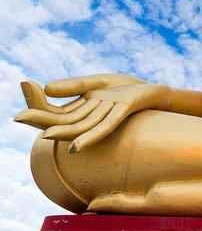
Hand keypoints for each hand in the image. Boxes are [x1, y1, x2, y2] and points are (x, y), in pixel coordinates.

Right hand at [14, 74, 170, 152]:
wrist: (155, 92)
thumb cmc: (128, 90)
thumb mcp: (98, 83)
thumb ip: (75, 86)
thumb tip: (47, 88)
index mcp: (83, 108)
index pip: (54, 110)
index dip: (38, 103)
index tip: (23, 86)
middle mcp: (92, 115)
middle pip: (63, 120)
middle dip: (42, 118)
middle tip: (17, 117)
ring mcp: (107, 117)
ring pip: (81, 128)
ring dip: (63, 132)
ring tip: (45, 136)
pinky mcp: (124, 114)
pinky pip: (105, 129)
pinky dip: (90, 138)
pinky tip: (76, 147)